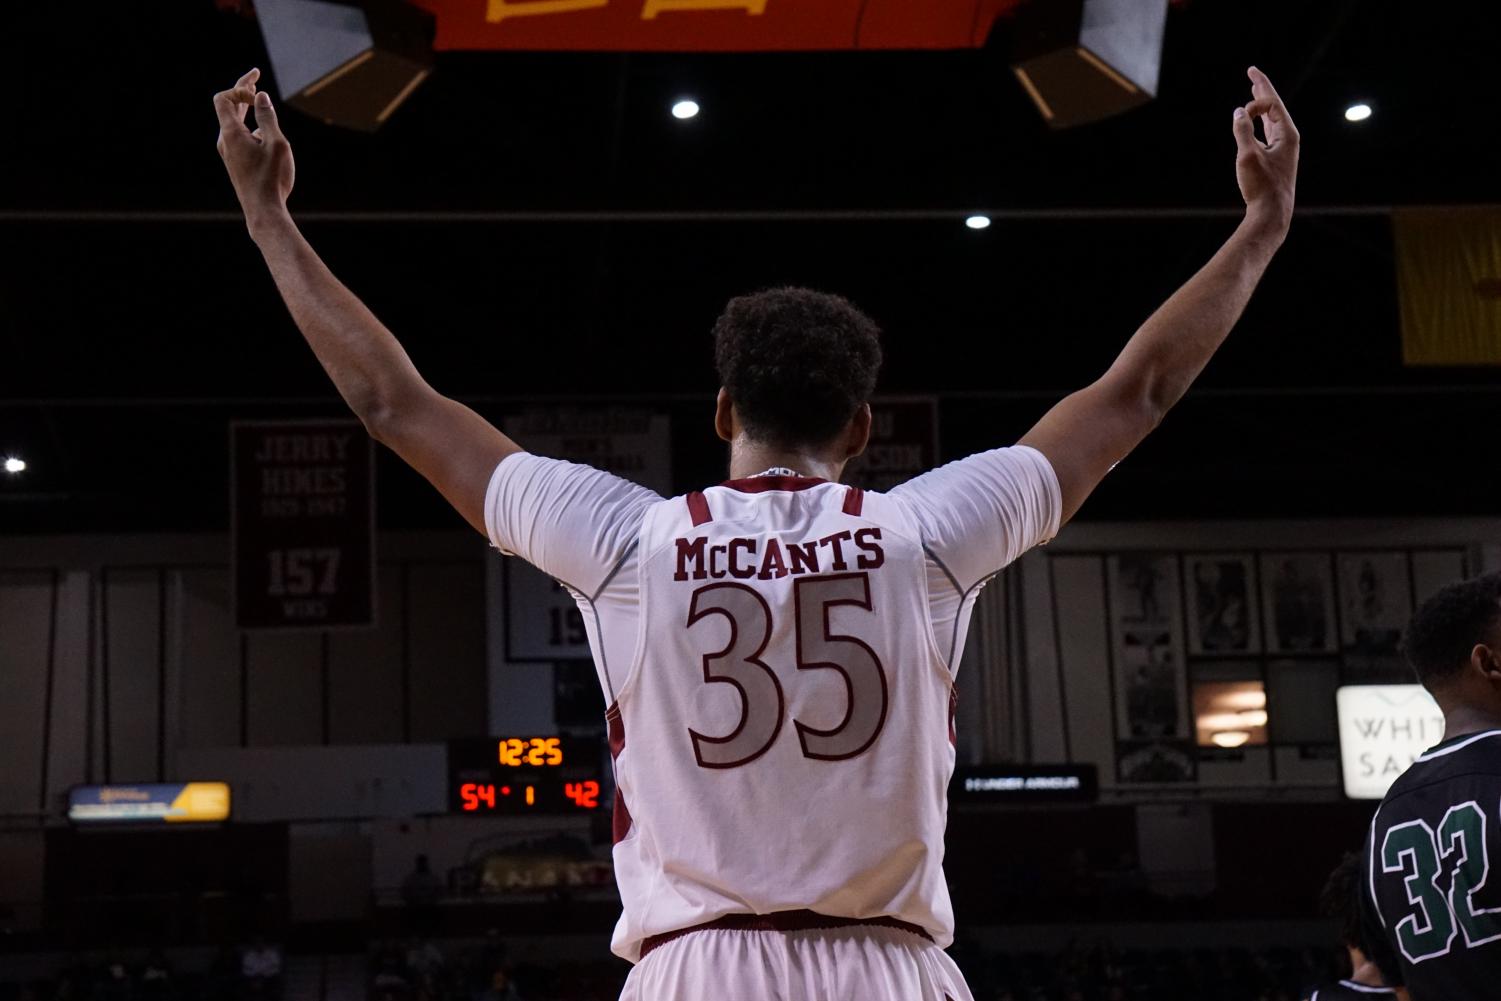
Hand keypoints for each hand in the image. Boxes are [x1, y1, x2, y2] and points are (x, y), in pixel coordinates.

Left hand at [214, 68, 294, 233]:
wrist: (263, 212)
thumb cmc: (271, 179)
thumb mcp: (277, 143)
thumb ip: (267, 117)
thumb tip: (260, 97)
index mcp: (231, 134)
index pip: (224, 99)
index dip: (240, 89)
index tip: (259, 96)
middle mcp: (225, 142)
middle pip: (229, 108)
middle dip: (243, 92)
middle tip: (255, 76)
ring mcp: (229, 154)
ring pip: (235, 124)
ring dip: (248, 111)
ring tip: (259, 101)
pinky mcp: (236, 164)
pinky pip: (240, 139)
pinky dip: (250, 128)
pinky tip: (264, 135)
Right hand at [1232, 66, 1298, 230]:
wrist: (1272, 214)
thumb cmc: (1262, 186)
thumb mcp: (1248, 156)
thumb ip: (1242, 130)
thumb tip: (1239, 111)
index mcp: (1288, 134)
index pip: (1272, 104)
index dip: (1256, 98)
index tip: (1240, 112)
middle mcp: (1288, 138)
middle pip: (1275, 107)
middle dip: (1262, 89)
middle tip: (1252, 71)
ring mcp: (1283, 149)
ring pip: (1272, 119)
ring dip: (1261, 105)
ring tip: (1254, 92)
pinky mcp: (1275, 159)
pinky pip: (1267, 132)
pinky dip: (1259, 122)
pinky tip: (1255, 122)